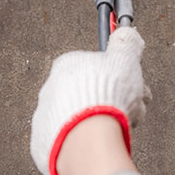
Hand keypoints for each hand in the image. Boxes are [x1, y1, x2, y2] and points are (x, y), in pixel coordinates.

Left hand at [30, 27, 148, 174]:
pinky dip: (83, 139)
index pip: (95, 66)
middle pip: (89, 92)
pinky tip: (99, 139)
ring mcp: (46, 117)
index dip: (118, 75)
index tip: (129, 83)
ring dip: (99, 120)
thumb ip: (126, 43)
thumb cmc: (106, 98)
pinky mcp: (44, 142)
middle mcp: (52, 88)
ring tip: (119, 126)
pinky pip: (68, 138)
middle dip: (111, 99)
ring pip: (79, 117)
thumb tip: (126, 33)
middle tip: (128, 107)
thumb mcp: (125, 58)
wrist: (90, 140)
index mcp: (68, 65)